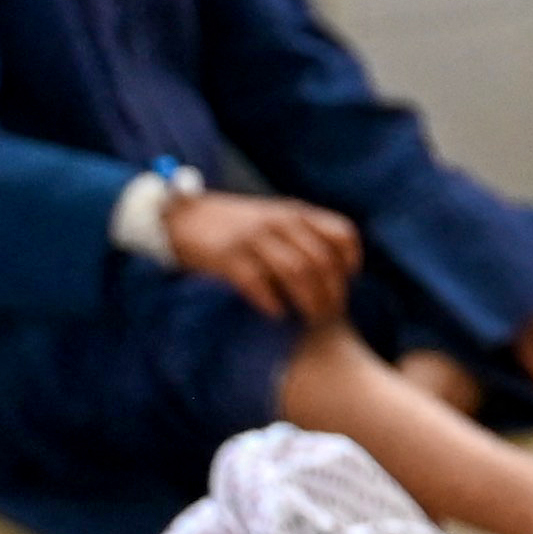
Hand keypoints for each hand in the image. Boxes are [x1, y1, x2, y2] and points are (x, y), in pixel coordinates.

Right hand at [169, 192, 361, 327]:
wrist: (181, 216)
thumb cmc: (233, 224)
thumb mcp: (273, 218)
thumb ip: (300, 234)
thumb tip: (333, 269)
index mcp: (295, 212)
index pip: (341, 233)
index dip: (351, 261)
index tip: (350, 282)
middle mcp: (279, 222)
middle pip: (322, 260)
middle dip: (332, 291)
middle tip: (332, 314)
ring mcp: (253, 238)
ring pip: (297, 272)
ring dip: (309, 300)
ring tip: (312, 321)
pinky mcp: (227, 255)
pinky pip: (258, 282)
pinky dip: (272, 302)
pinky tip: (278, 315)